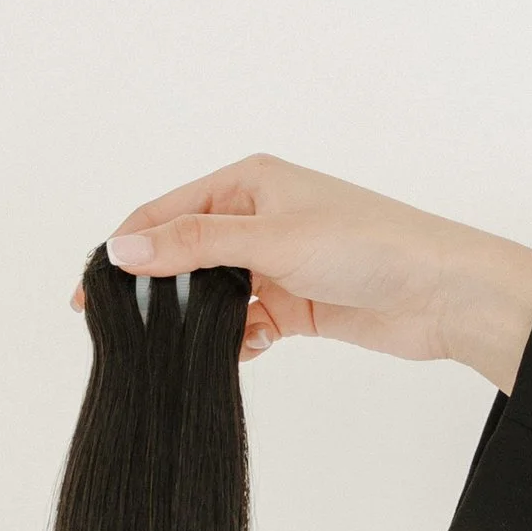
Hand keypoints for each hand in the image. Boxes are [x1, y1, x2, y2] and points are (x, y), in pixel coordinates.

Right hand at [68, 154, 531, 392]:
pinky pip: (246, 323)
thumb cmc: (369, 245)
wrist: (442, 293)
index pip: (164, 213)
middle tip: (130, 335)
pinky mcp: (296, 303)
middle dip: (160, 293)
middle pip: (183, 255)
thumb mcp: (269, 240)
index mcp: (248, 181)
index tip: (89, 296)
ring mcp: (277, 262)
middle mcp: (259, 216)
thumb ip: (191, 246)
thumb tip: (120, 248)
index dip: (124, 250)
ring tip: (190, 346)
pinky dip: (239, 339)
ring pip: (213, 295)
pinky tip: (250, 349)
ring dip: (202, 322)